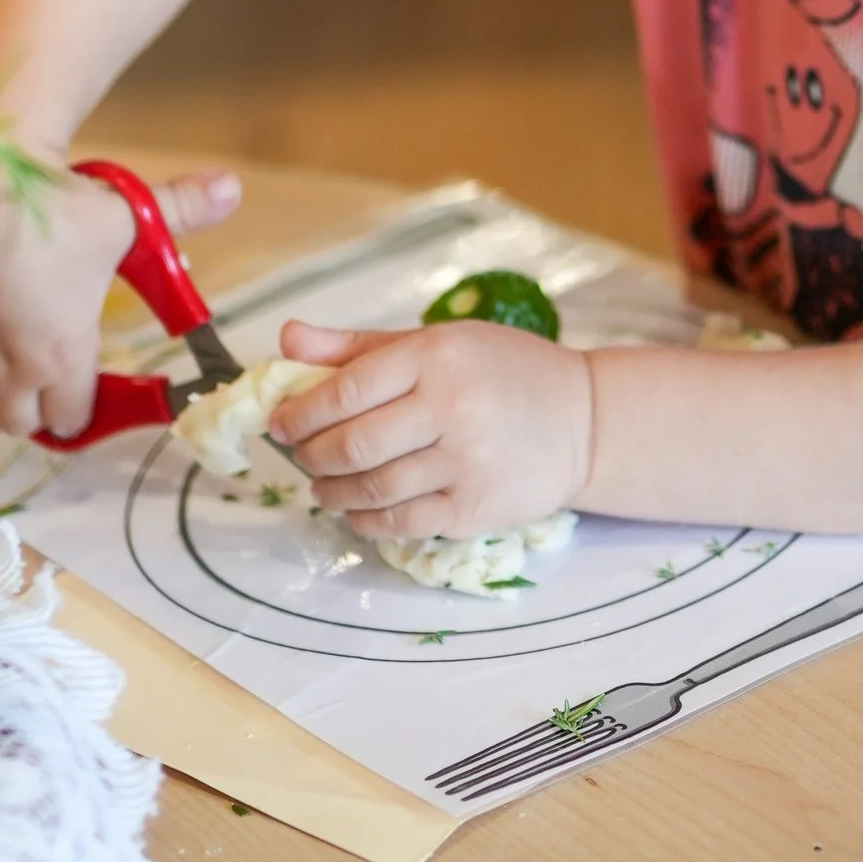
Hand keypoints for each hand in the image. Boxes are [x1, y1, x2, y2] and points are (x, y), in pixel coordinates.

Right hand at [0, 162, 241, 438]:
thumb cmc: (62, 205)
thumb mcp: (131, 212)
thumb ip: (184, 209)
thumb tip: (234, 189)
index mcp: (64, 352)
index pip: (71, 418)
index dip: (80, 410)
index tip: (83, 392)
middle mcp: (12, 362)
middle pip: (16, 422)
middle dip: (28, 409)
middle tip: (39, 378)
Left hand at [270, 315, 594, 537]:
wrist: (584, 420)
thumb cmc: (503, 371)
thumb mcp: (436, 341)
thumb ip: (357, 346)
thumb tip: (286, 339)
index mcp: (435, 357)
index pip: (345, 389)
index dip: (300, 411)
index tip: (279, 422)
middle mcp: (450, 408)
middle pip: (352, 444)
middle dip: (310, 455)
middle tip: (299, 455)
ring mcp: (464, 463)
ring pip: (372, 488)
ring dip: (332, 491)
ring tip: (323, 485)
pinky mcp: (474, 508)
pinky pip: (401, 523)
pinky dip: (366, 520)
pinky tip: (356, 510)